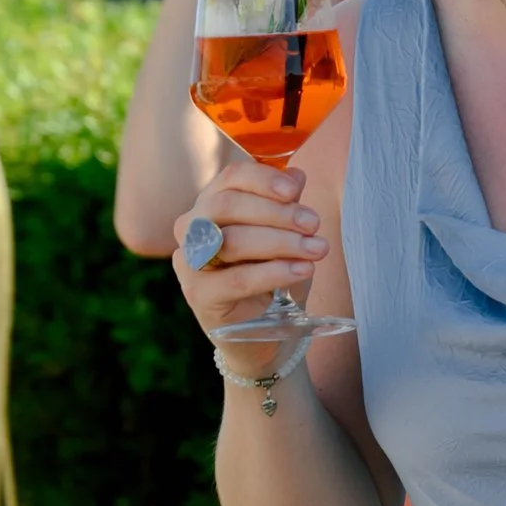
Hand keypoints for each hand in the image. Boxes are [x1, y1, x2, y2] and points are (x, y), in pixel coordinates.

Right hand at [170, 160, 326, 341]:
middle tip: (313, 223)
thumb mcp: (284, 235)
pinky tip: (302, 270)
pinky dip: (273, 272)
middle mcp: (191, 228)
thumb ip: (285, 204)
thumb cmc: (271, 274)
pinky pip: (236, 279)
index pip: (230, 178)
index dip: (263, 179)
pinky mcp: (197, 294)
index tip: (296, 191)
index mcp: (211, 203)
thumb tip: (296, 175)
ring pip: (232, 240)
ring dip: (280, 242)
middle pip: (226, 205)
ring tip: (316, 249)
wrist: (262, 330)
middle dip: (276, 212)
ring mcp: (189, 261)